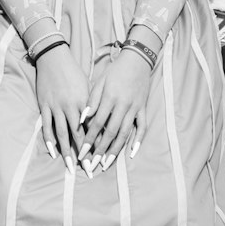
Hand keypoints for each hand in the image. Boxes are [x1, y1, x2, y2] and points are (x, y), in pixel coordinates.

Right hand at [34, 46, 90, 171]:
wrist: (54, 58)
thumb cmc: (74, 72)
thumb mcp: (88, 87)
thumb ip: (93, 105)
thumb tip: (101, 122)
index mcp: (85, 102)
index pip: (92, 128)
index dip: (97, 144)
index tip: (101, 158)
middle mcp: (71, 106)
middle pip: (78, 135)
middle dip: (84, 154)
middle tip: (88, 170)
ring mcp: (56, 107)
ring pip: (62, 134)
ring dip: (66, 152)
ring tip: (69, 166)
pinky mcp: (44, 106)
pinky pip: (46, 126)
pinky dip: (49, 140)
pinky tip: (52, 152)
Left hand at [79, 51, 152, 169]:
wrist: (137, 60)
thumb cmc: (115, 71)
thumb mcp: (99, 82)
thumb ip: (91, 100)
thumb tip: (82, 119)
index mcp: (109, 99)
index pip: (96, 124)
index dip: (88, 139)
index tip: (81, 152)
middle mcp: (123, 106)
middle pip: (110, 132)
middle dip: (100, 150)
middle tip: (91, 164)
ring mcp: (135, 108)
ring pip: (125, 133)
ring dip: (115, 150)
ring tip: (107, 163)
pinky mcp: (143, 109)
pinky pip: (142, 127)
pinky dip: (137, 141)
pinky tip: (131, 153)